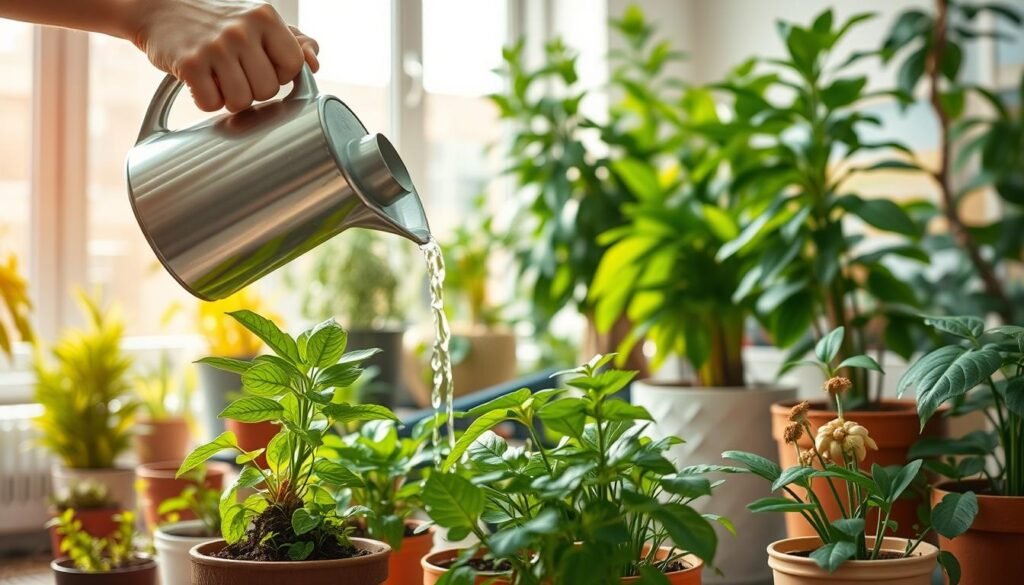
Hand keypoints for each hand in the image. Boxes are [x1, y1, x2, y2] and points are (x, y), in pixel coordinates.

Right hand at [129, 0, 319, 112]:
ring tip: (219, 78)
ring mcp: (215, 46)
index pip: (294, 66)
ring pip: (242, 101)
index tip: (261, 66)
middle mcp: (242, 29)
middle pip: (269, 89)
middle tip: (235, 72)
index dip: (279, 74)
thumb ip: (294, 41)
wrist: (158, 8)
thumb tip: (314, 64)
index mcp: (266, 17)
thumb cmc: (216, 20)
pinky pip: (211, 104)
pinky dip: (206, 100)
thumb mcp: (258, 20)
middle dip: (253, 89)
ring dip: (230, 99)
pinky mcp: (189, 63)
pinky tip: (200, 82)